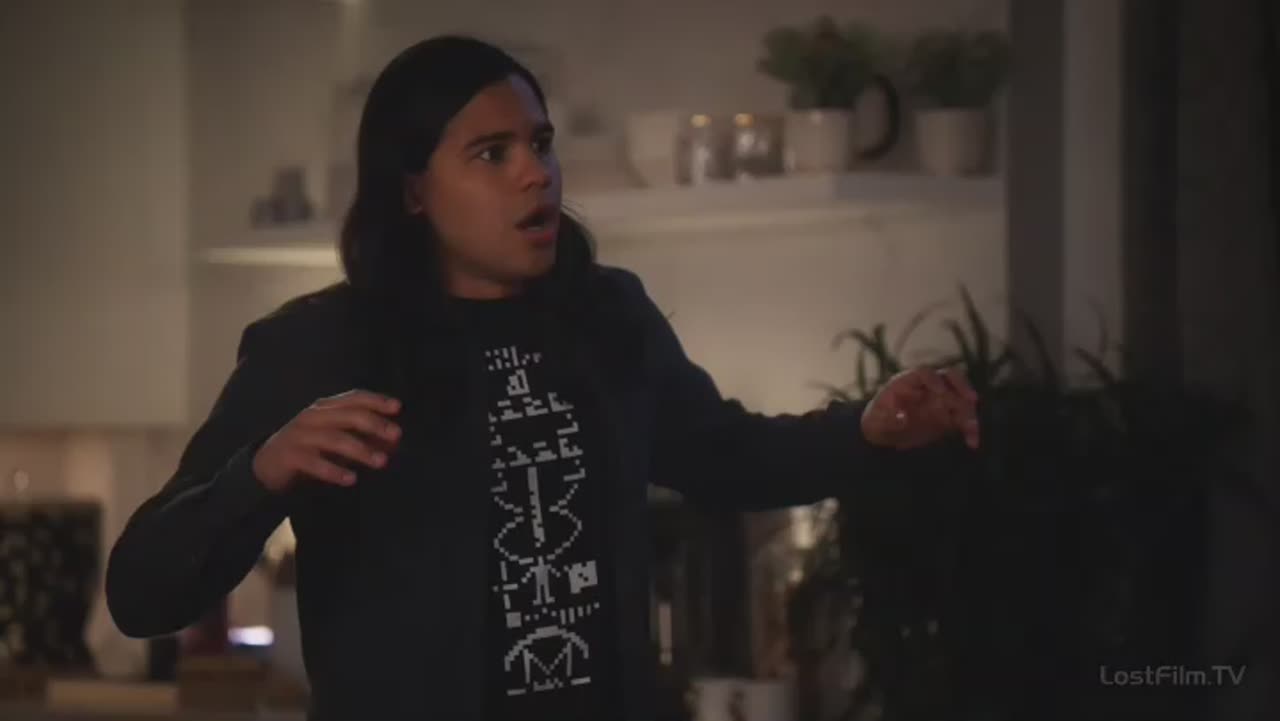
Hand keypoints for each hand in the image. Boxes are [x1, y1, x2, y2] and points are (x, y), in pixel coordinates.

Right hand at [251, 390, 402, 492]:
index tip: (398, 407)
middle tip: (396, 436)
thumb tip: (394, 441)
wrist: (266, 465)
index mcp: (325, 408)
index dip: (376, 400)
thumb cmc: (309, 449)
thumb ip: (362, 436)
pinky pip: (315, 462)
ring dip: (360, 450)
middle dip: (374, 424)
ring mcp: (300, 435)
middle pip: (348, 415)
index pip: (354, 397)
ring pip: (335, 438)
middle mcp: (313, 417)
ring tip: (381, 462)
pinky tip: (351, 479)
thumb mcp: (336, 439)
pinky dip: (334, 470)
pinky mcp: (290, 455)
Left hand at [861, 367, 979, 449]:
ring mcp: (940, 400)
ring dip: (969, 413)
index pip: (924, 373)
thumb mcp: (877, 422)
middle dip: (962, 386)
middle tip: (971, 400)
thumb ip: (889, 419)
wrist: (886, 433)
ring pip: (961, 399)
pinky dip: (969, 430)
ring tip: (972, 429)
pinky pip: (963, 420)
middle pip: (950, 378)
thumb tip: (903, 417)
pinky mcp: (949, 417)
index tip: (940, 392)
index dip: (934, 380)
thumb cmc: (878, 421)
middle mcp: (928, 387)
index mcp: (908, 382)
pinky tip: (972, 442)